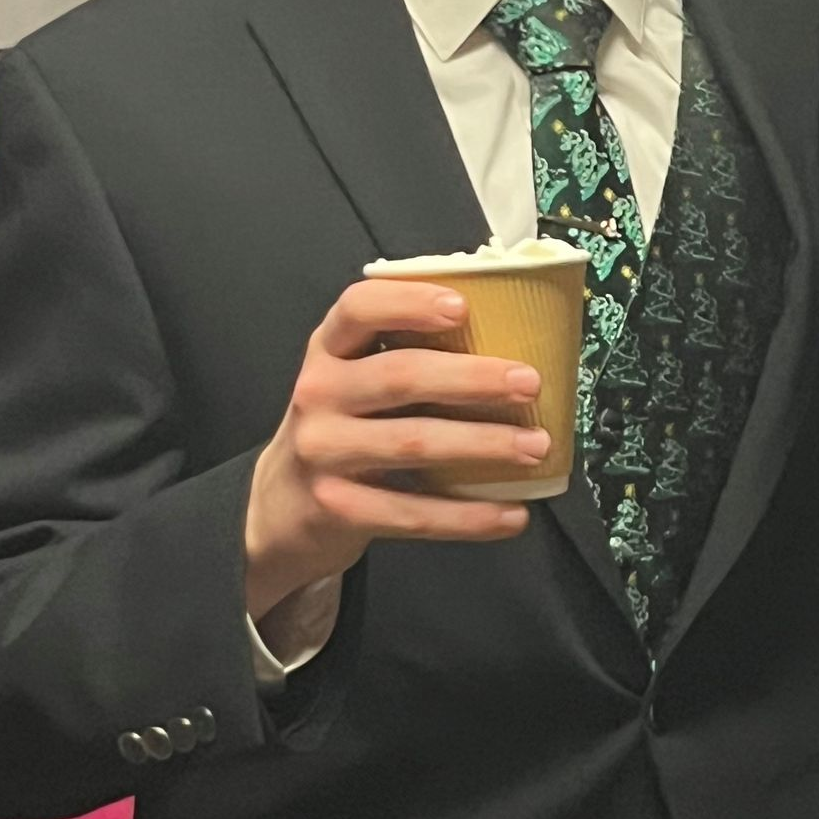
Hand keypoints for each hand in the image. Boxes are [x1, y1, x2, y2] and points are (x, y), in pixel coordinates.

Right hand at [244, 279, 547, 618]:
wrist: (282, 504)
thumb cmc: (346, 423)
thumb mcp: (357, 376)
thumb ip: (409, 353)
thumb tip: (513, 338)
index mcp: (331, 347)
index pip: (359, 307)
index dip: (409, 302)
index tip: (462, 307)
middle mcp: (319, 392)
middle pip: (398, 375)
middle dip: (471, 378)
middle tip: (530, 383)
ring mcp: (324, 451)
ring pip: (412, 443)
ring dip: (483, 444)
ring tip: (536, 446)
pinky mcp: (337, 508)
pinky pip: (412, 513)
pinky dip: (468, 516)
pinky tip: (512, 513)